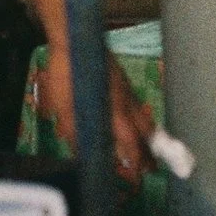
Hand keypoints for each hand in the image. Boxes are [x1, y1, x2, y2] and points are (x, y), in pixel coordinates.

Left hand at [42, 41, 153, 185]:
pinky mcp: (122, 79)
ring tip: (149, 148)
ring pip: (143, 117)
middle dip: (149, 152)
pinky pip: (136, 105)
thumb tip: (79, 150)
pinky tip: (134, 120)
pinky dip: (140, 119)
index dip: (134, 161)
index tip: (137, 177)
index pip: (130, 143)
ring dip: (148, 136)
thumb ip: (73, 129)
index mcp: (113, 111)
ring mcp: (126, 89)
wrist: (74, 38)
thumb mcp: (62, 106)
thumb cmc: (66, 73)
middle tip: (152, 169)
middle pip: (145, 132)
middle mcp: (125, 102)